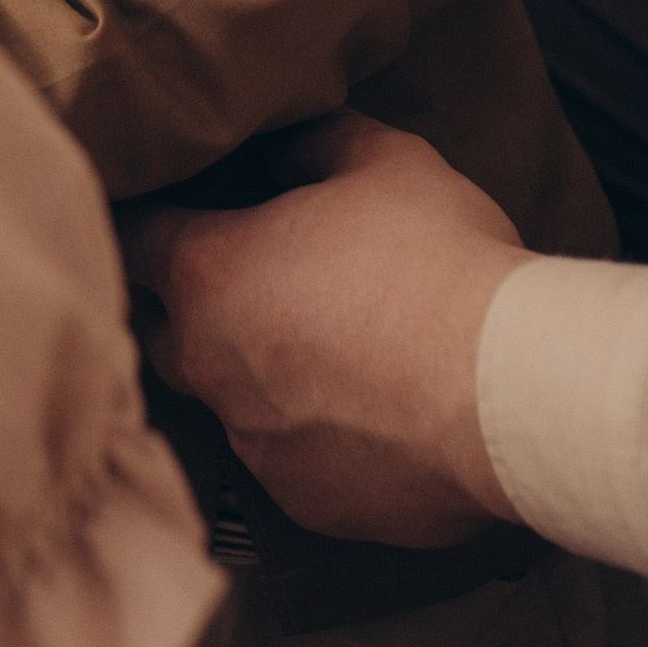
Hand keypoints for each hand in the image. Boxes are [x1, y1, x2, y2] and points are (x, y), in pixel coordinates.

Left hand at [126, 115, 534, 547]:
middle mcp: (209, 365)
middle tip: (250, 280)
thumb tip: (283, 147)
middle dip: (194, 305)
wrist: (511, 394)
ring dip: (260, 377)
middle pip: (166, 328)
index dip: (151, 218)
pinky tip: (368, 416)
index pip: (136, 236)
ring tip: (327, 354)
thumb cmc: (441, 261)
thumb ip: (315, 144)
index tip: (168, 211)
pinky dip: (313, 438)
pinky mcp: (304, 502)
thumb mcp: (383, 161)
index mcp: (208, 273)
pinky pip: (289, 461)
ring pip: (229, 402)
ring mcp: (252, 443)